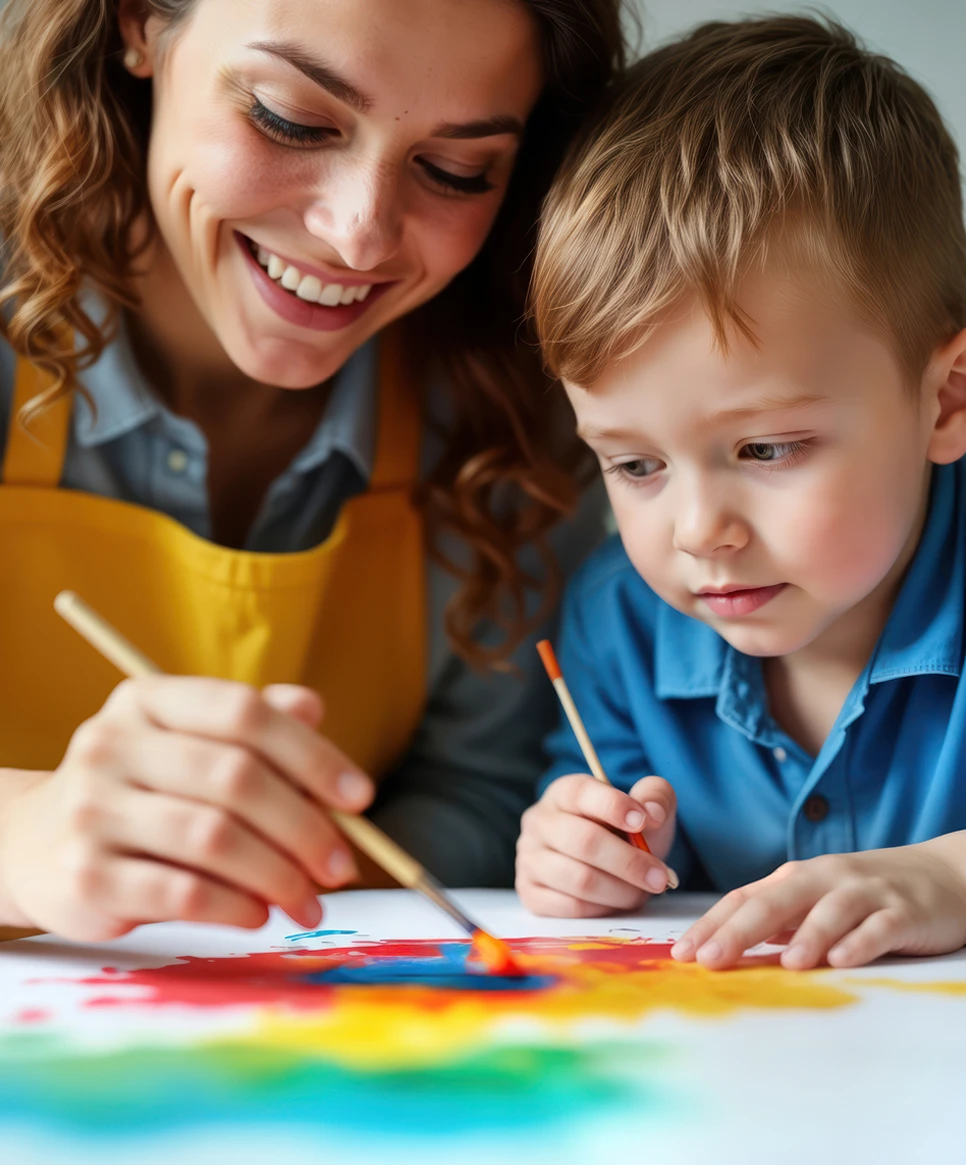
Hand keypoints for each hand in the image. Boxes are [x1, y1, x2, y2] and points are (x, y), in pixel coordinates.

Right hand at [0, 678, 373, 941]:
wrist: (38, 844)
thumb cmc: (146, 789)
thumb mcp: (194, 744)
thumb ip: (258, 725)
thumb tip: (315, 708)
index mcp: (148, 701)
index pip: (244, 712)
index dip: (313, 754)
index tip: (360, 798)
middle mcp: (112, 745)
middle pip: (236, 778)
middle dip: (306, 828)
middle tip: (342, 866)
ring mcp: (92, 810)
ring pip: (214, 839)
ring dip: (279, 876)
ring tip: (309, 901)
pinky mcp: (85, 875)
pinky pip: (182, 893)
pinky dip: (236, 907)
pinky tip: (259, 914)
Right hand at [516, 773, 676, 916]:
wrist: (606, 860)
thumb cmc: (624, 829)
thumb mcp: (644, 806)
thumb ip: (655, 797)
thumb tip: (653, 813)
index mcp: (563, 793)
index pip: (582, 793)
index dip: (614, 806)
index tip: (645, 821)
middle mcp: (539, 822)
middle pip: (584, 842)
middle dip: (629, 862)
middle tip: (661, 877)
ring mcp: (530, 858)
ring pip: (579, 879)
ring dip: (621, 890)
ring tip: (643, 892)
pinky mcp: (531, 892)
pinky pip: (570, 906)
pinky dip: (603, 908)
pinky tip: (618, 901)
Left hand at [672, 842, 965, 969]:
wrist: (940, 874)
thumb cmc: (864, 895)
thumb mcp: (814, 902)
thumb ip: (777, 922)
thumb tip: (725, 948)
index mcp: (795, 879)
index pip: (744, 898)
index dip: (712, 924)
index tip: (682, 953)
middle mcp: (823, 879)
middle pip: (775, 900)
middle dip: (740, 931)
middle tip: (710, 960)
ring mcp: (864, 893)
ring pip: (830, 910)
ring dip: (807, 935)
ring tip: (785, 964)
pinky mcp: (903, 911)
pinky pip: (879, 926)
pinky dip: (861, 942)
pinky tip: (843, 960)